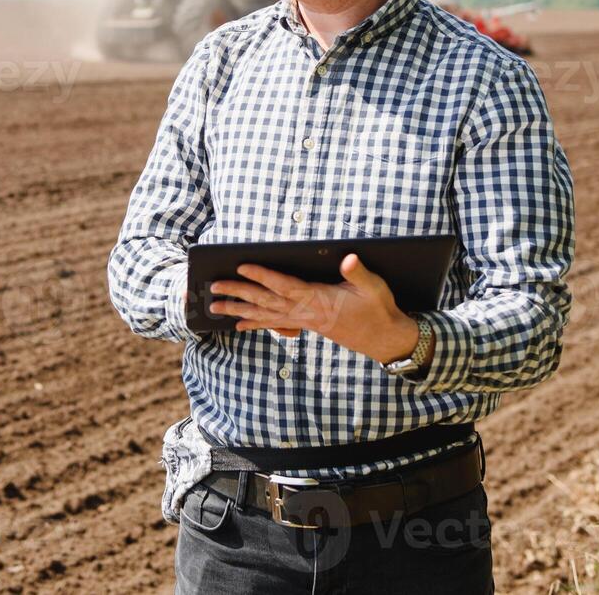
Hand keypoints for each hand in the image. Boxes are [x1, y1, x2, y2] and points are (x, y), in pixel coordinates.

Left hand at [208, 252, 420, 363]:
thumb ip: (358, 273)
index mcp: (319, 299)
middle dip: (239, 293)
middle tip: (213, 286)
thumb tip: (348, 258)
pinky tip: (239, 324)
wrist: (385, 339)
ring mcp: (304, 322)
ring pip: (265, 314)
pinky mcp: (305, 326)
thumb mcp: (374, 287)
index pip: (285, 285)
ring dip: (239, 309)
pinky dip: (255, 323)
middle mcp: (306, 313)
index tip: (242, 265)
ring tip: (215, 307)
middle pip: (266, 301)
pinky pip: (274, 325)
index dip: (263, 275)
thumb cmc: (378, 309)